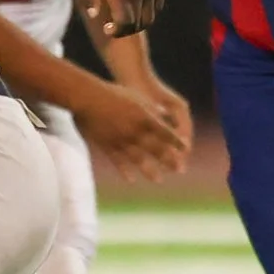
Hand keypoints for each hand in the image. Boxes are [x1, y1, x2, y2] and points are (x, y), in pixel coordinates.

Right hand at [72, 81, 189, 181]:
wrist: (88, 97)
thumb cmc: (112, 93)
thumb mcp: (136, 97)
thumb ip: (151, 107)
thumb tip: (165, 113)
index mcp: (144, 118)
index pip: (166, 133)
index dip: (176, 142)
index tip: (186, 150)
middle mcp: (135, 132)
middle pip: (156, 149)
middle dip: (169, 160)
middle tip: (180, 170)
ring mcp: (121, 140)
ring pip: (139, 159)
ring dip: (150, 170)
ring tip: (159, 180)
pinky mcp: (107, 145)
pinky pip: (118, 161)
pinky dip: (125, 171)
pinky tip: (131, 180)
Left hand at [75, 0, 164, 36]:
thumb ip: (88, 1)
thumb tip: (96, 17)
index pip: (125, 22)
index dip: (117, 31)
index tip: (109, 30)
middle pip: (138, 23)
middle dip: (126, 30)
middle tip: (116, 27)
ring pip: (150, 16)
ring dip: (138, 22)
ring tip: (126, 18)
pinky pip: (157, 4)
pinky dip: (148, 10)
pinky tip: (135, 7)